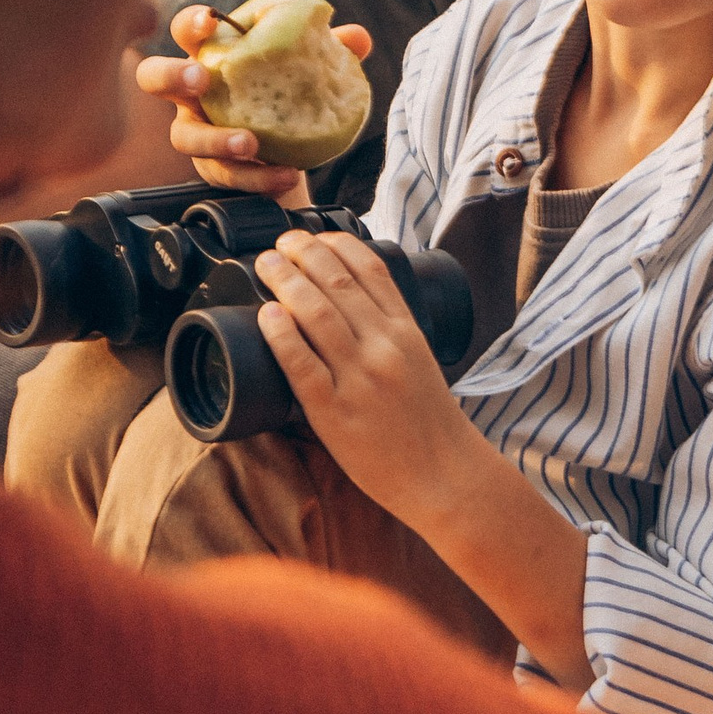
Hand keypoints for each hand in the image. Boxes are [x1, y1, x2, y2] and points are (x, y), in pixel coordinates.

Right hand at [136, 2, 370, 201]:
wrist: (293, 152)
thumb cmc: (289, 93)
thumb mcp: (313, 69)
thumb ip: (334, 50)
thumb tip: (358, 38)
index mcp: (213, 56)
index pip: (187, 31)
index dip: (190, 22)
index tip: (209, 21)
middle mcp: (193, 94)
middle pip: (153, 77)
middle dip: (170, 74)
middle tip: (201, 81)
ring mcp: (197, 132)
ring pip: (184, 137)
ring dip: (215, 139)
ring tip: (249, 143)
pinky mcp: (213, 169)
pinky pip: (224, 175)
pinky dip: (254, 178)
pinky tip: (283, 175)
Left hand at [254, 228, 595, 685]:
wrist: (446, 477)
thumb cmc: (430, 425)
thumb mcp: (419, 363)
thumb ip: (389, 334)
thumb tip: (346, 307)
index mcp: (407, 332)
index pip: (370, 269)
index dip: (336, 243)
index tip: (314, 235)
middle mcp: (384, 347)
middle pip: (337, 282)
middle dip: (303, 253)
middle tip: (280, 244)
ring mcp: (359, 378)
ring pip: (316, 314)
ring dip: (285, 282)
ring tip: (266, 265)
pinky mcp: (335, 412)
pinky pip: (301, 365)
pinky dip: (282, 335)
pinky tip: (267, 316)